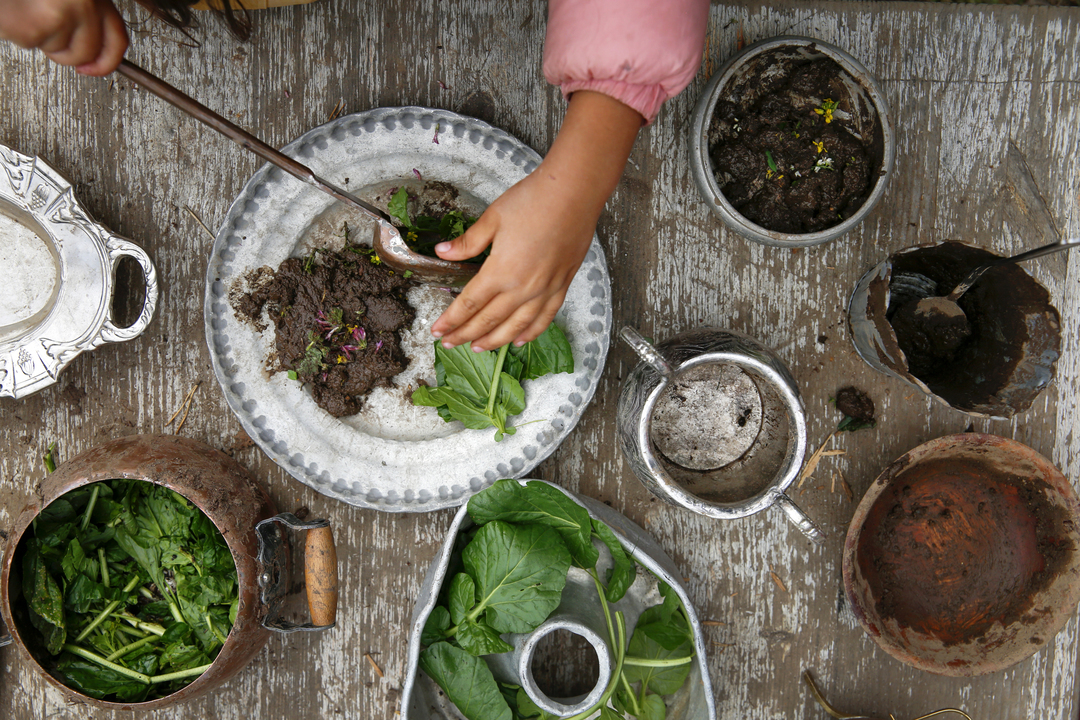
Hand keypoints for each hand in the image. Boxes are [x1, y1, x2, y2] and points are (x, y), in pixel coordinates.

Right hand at [0, 0, 127, 75]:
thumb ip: (81, 15)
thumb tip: (91, 54)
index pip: (116, 37)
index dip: (107, 60)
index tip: (94, 68)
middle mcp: (83, 2)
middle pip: (88, 52)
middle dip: (67, 53)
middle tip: (47, 35)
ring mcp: (63, 14)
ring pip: (59, 51)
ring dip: (39, 38)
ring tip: (25, 10)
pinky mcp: (38, 25)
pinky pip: (32, 44)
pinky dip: (17, 31)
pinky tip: (11, 10)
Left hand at [430, 169, 596, 350]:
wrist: (574, 193)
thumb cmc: (534, 200)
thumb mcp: (493, 218)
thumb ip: (467, 242)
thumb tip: (443, 252)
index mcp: (501, 271)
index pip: (469, 304)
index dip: (451, 320)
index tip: (437, 330)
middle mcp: (523, 288)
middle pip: (488, 320)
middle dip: (465, 335)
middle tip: (449, 343)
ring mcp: (545, 290)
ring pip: (515, 326)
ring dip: (494, 341)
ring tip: (477, 348)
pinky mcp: (562, 285)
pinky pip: (545, 318)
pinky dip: (530, 333)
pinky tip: (519, 340)